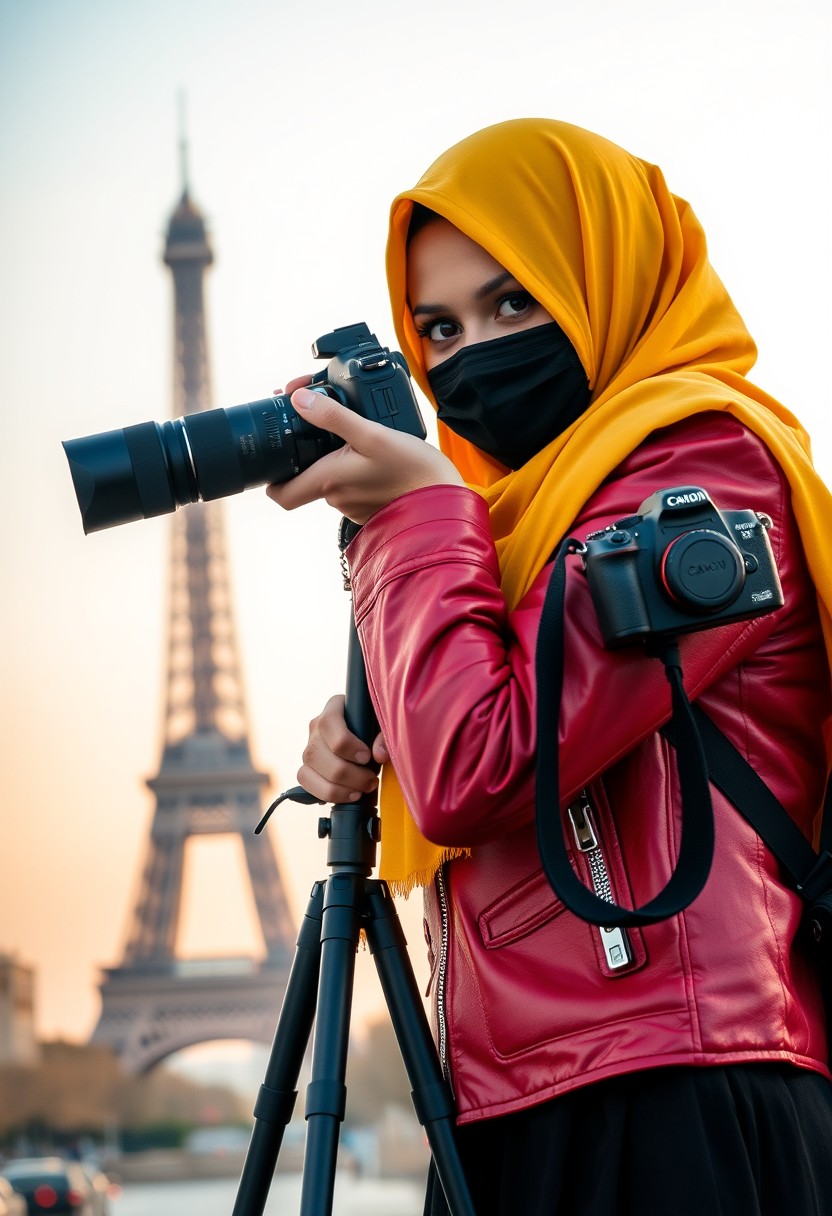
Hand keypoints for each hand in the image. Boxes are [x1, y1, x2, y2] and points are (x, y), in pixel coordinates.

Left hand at [266, 385, 462, 523]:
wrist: (446, 500)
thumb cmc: (413, 470)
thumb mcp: (373, 433)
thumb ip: (333, 417)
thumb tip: (299, 400)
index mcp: (329, 481)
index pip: (281, 493)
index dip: (271, 478)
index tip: (275, 454)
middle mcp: (337, 498)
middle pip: (307, 478)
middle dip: (311, 451)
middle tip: (321, 421)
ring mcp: (354, 505)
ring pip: (332, 480)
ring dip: (336, 458)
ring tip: (354, 431)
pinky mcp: (371, 507)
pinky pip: (353, 486)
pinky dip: (355, 469)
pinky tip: (372, 453)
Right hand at [298, 694, 389, 803]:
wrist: (371, 739)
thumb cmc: (377, 729)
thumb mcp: (384, 725)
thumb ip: (385, 736)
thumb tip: (379, 755)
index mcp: (334, 708)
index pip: (328, 723)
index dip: (347, 744)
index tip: (366, 757)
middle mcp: (316, 727)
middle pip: (318, 753)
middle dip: (349, 774)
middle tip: (371, 779)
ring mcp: (309, 749)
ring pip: (310, 772)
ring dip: (341, 788)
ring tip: (363, 789)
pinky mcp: (306, 769)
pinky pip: (307, 784)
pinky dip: (330, 794)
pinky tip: (350, 795)